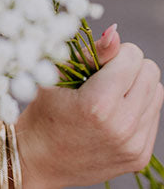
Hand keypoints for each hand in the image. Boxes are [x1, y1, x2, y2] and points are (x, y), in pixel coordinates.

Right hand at [15, 26, 163, 188]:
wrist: (41, 159)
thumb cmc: (45, 110)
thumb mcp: (59, 74)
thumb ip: (92, 52)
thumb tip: (115, 32)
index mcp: (99, 103)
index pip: (132, 55)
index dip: (113, 52)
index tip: (96, 63)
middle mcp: (122, 126)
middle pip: (150, 71)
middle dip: (129, 67)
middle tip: (104, 78)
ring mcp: (134, 145)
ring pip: (157, 92)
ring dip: (136, 86)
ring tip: (110, 95)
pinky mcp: (140, 156)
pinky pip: (154, 115)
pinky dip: (138, 107)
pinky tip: (114, 113)